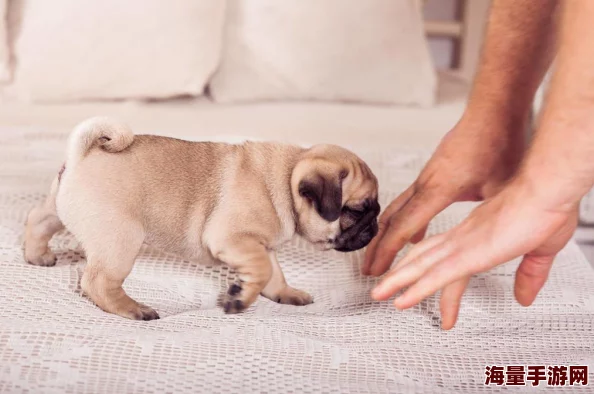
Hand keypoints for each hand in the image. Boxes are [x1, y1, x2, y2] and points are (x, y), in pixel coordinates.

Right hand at [363, 114, 524, 275]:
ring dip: (386, 234)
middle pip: (390, 220)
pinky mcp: (432, 173)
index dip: (388, 251)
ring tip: (380, 253)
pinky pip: (409, 202)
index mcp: (438, 190)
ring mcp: (426, 177)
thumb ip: (492, 218)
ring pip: (396, 210)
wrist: (494, 111)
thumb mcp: (502, 188)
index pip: (404, 227)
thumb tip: (499, 242)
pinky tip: (414, 235)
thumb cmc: (499, 143)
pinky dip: (404, 221)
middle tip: (367, 268)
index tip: (377, 270)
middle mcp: (425, 183)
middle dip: (376, 247)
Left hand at [371, 180, 578, 329]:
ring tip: (378, 294)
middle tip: (386, 290)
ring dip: (397, 281)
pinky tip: (401, 301)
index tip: (426, 288)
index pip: (445, 256)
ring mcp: (462, 245)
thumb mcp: (539, 250)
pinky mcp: (468, 254)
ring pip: (420, 265)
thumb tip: (523, 298)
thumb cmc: (547, 208)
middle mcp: (462, 238)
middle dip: (403, 275)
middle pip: (424, 258)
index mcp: (474, 233)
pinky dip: (416, 290)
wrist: (548, 188)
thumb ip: (528, 274)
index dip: (431, 273)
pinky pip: (435, 276)